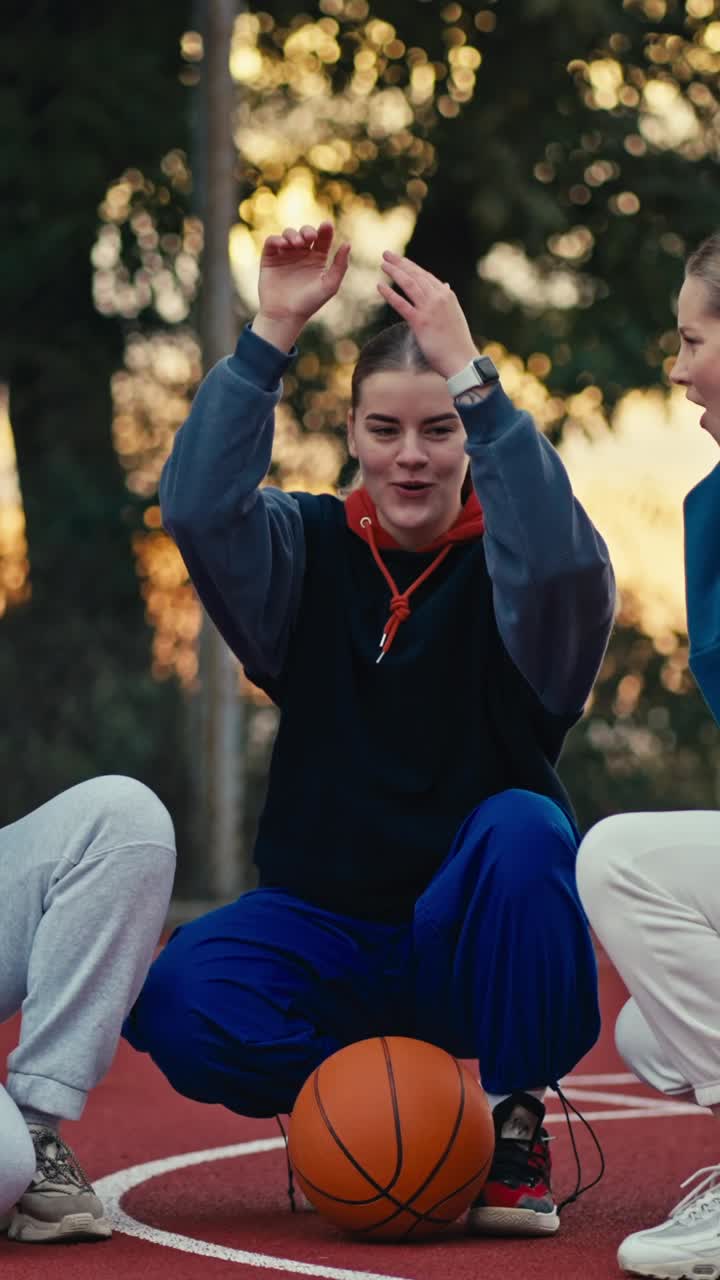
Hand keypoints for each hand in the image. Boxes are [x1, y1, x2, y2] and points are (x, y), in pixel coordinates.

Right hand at [252, 222, 350, 351]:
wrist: (285, 316)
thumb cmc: (309, 303)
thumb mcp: (329, 285)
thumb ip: (340, 265)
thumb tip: (347, 243)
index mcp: (317, 259)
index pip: (322, 239)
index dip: (325, 230)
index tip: (326, 226)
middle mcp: (301, 254)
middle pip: (305, 233)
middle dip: (307, 231)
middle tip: (311, 237)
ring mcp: (285, 255)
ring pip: (288, 234)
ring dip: (292, 234)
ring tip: (297, 244)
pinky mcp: (270, 258)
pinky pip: (272, 242)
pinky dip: (276, 239)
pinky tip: (283, 245)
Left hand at [378, 252, 478, 378]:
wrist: (462, 360)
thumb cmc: (457, 342)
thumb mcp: (454, 315)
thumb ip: (446, 299)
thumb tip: (445, 285)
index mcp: (447, 295)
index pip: (425, 275)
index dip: (410, 266)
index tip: (399, 259)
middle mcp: (438, 297)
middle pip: (416, 275)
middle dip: (400, 262)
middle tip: (386, 253)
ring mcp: (429, 309)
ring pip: (409, 284)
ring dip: (394, 272)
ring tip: (383, 264)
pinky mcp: (420, 322)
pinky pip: (401, 304)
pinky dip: (389, 293)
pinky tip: (379, 286)